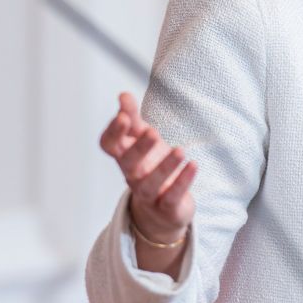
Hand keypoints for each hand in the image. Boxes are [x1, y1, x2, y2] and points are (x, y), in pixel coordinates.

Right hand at [99, 92, 197, 242]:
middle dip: (139, 148)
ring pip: (150, 183)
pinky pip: (172, 196)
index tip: (124, 117)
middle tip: (153, 133)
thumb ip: (133, 117)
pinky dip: (183, 181)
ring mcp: (148, 193)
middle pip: (128, 163)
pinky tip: (193, 165)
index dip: (113, 132)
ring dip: (165, 167)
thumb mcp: (143, 138)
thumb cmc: (151, 165)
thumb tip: (123, 95)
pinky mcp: (167, 207)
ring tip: (180, 151)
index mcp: (123, 156)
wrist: (164, 208)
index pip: (108, 145)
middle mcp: (132, 175)